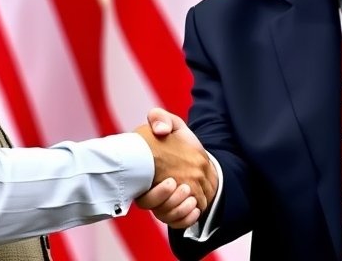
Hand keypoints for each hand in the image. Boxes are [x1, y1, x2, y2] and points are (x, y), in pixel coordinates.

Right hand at [133, 108, 217, 228]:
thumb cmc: (180, 142)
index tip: (170, 181)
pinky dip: (187, 219)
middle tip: (183, 187)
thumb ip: (161, 118)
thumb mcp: (172, 124)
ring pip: (167, 217)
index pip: (142, 194)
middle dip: (169, 202)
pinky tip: (195, 207)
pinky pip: (179, 224)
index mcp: (144, 175)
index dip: (155, 194)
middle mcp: (152, 192)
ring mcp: (165, 203)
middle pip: (155, 208)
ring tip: (191, 196)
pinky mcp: (178, 211)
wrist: (199, 156)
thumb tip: (160, 129)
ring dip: (180, 209)